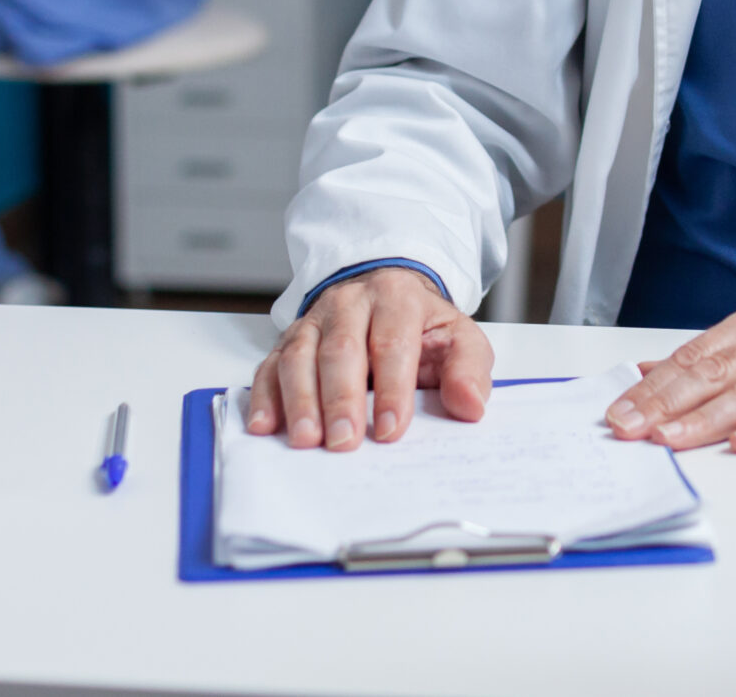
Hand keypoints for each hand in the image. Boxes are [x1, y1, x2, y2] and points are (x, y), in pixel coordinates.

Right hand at [244, 266, 491, 449]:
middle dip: (340, 398)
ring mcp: (314, 321)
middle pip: (340, 349)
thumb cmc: (422, 326)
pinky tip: (264, 425)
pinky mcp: (288, 340)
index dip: (392, 388)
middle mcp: (350, 303)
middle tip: (343, 441)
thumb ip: (469, 369)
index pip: (393, 343)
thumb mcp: (459, 338)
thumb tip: (471, 405)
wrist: (388, 294)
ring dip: (299, 401)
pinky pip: (268, 366)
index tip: (390, 430)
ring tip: (305, 440)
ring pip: (298, 357)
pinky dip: (264, 396)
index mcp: (397, 298)